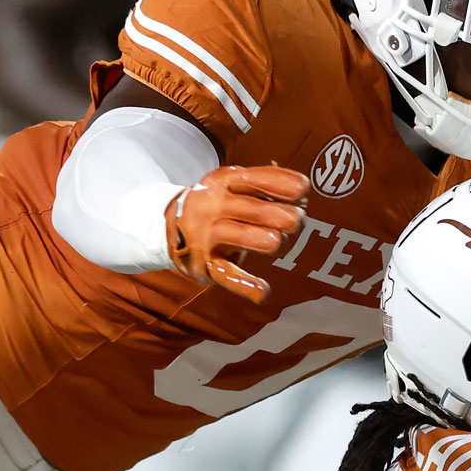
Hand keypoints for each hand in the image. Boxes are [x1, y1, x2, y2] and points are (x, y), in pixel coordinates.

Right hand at [165, 165, 308, 301]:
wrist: (167, 226)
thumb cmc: (217, 204)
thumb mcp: (232, 185)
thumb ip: (265, 186)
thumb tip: (302, 189)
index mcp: (223, 181)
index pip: (256, 179)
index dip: (284, 184)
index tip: (303, 189)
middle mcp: (213, 206)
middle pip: (255, 210)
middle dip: (284, 216)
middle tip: (297, 220)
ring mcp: (207, 236)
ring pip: (243, 237)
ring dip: (270, 241)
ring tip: (278, 241)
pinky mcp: (205, 265)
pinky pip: (229, 275)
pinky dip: (247, 286)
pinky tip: (264, 291)